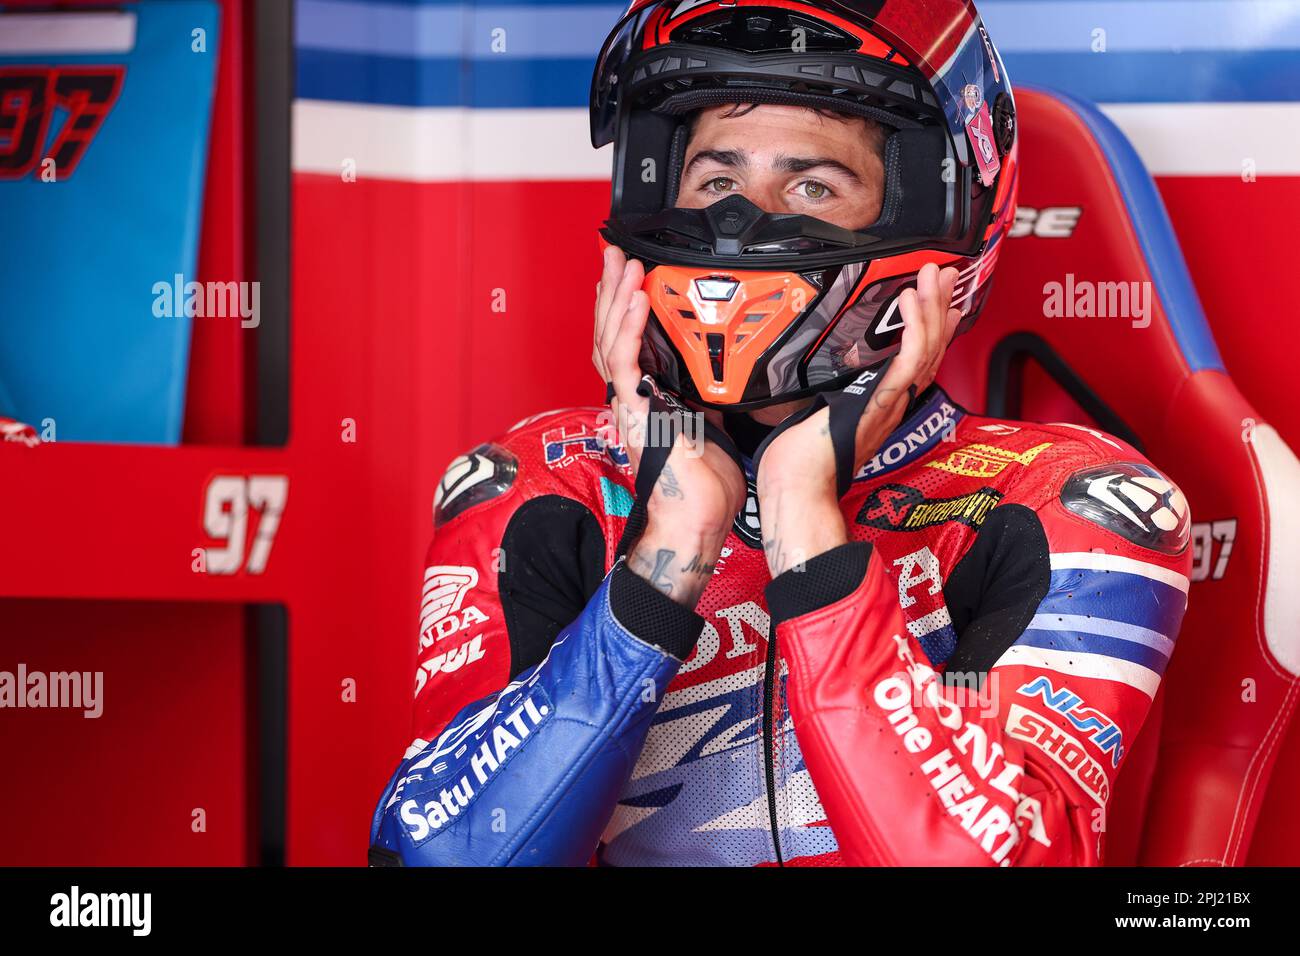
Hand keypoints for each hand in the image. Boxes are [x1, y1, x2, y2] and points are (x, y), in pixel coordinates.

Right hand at [594, 245, 746, 606]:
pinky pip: (623, 360)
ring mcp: (628, 402)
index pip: (627, 340)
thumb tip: (729, 368)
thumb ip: (708, 391)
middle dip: (612, 288)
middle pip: (610, 331)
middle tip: (616, 253)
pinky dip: (629, 327)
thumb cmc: (705, 482)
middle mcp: (630, 395)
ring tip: (623, 263)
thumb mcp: (712, 420)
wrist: (697, 516)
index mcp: (646, 394)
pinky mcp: (634, 410)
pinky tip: (635, 300)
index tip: (631, 274)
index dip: (625, 305)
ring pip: (610, 338)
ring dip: (617, 297)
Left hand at [754, 262, 962, 575]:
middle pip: (930, 349)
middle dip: (939, 307)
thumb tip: (809, 386)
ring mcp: (889, 403)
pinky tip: (912, 301)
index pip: (916, 362)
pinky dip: (915, 327)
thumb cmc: (798, 465)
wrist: (798, 490)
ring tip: (934, 276)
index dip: (931, 330)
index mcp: (880, 408)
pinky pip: (907, 359)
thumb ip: (821, 400)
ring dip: (933, 307)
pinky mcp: (880, 401)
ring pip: (926, 348)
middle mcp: (892, 404)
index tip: (938, 303)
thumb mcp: (812, 418)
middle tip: (944, 275)